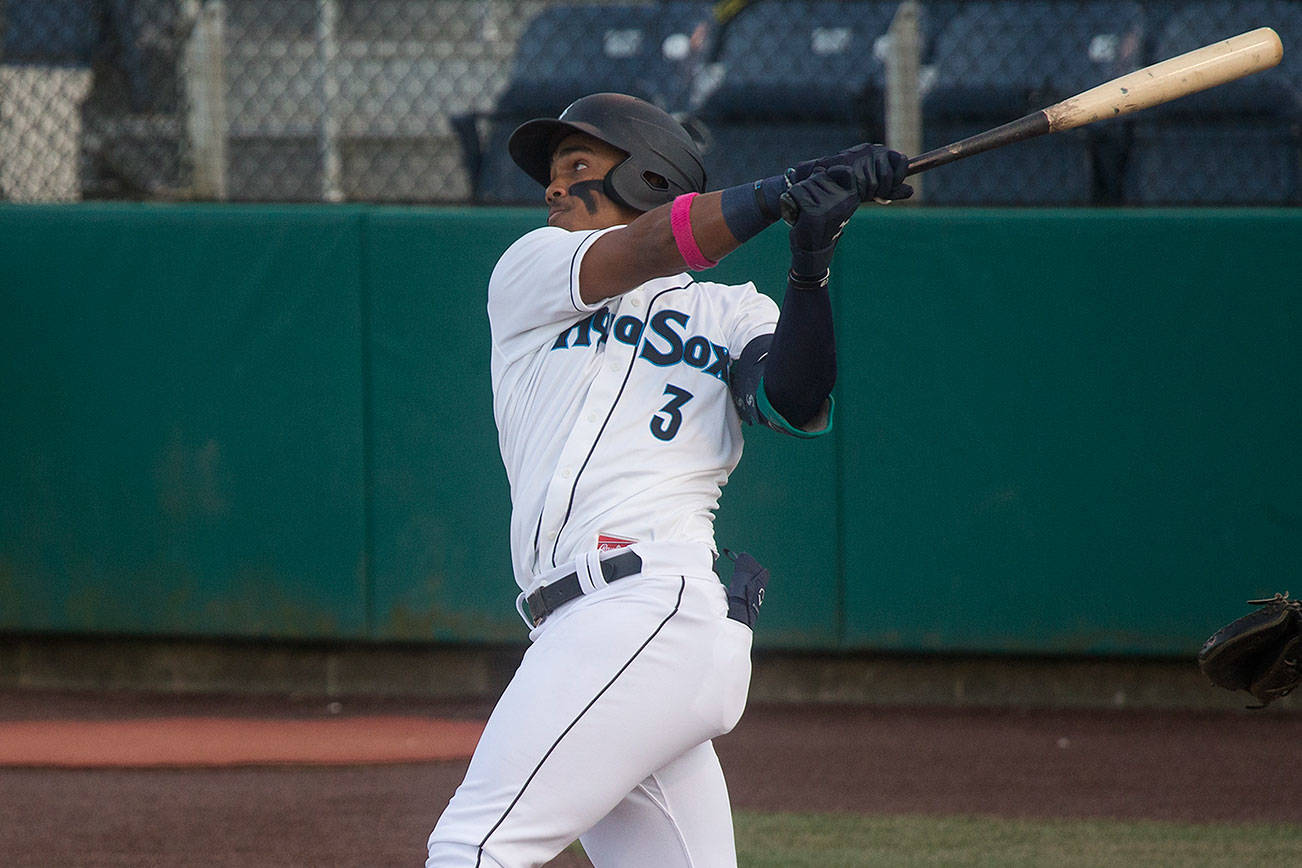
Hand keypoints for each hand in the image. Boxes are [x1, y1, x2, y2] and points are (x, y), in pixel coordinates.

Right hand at [783, 145, 912, 219]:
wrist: (819, 183)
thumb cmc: (846, 186)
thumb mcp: (873, 190)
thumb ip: (891, 190)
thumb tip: (912, 191)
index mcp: (880, 153)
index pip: (902, 162)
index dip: (897, 179)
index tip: (885, 190)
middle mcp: (874, 149)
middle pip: (893, 174)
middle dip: (883, 190)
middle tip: (868, 195)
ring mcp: (863, 154)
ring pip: (882, 179)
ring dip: (871, 192)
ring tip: (857, 192)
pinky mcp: (852, 160)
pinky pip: (868, 181)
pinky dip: (863, 190)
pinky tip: (853, 191)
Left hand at [785, 165, 859, 281]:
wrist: (812, 250)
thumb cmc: (821, 223)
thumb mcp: (832, 202)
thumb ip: (829, 184)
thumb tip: (818, 169)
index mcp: (852, 197)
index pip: (844, 171)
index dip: (831, 175)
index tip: (825, 189)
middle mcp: (844, 200)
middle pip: (818, 176)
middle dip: (809, 188)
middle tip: (810, 207)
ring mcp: (829, 206)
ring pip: (805, 184)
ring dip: (798, 196)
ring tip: (804, 212)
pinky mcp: (813, 212)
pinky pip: (795, 193)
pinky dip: (790, 201)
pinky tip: (796, 214)